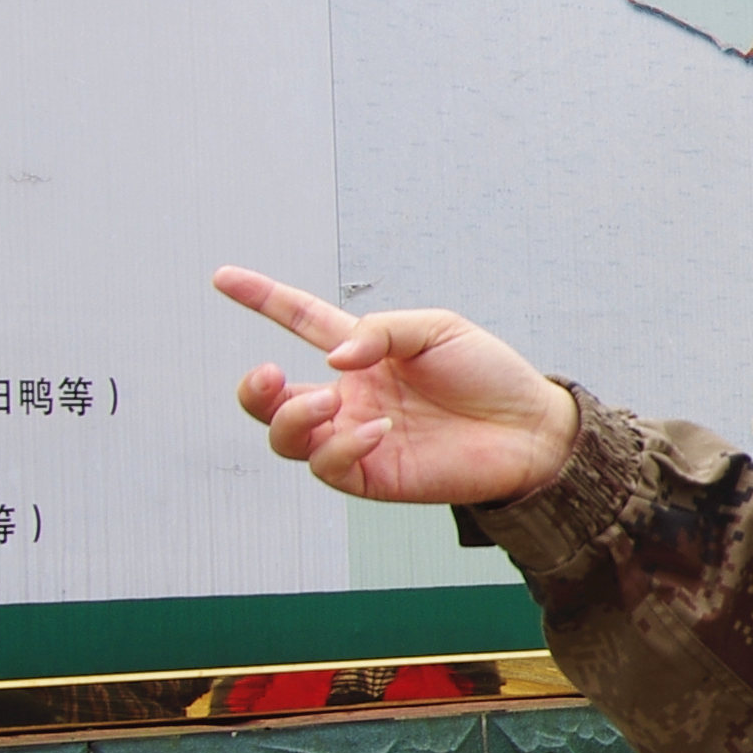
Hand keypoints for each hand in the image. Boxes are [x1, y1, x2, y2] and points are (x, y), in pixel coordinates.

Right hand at [216, 267, 581, 506]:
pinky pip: (330, 465)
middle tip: (270, 376)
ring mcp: (356, 438)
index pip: (299, 322)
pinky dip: (339, 446)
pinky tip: (375, 430)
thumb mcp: (436, 330)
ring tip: (326, 404)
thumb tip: (332, 361)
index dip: (261, 299)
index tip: (223, 277)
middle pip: (271, 401)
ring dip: (291, 420)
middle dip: (254, 390)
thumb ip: (380, 332)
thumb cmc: (488, 374)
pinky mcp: (372, 475)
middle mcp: (350, 398)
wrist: (529, 426)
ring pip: (286, 439)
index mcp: (361, 355)